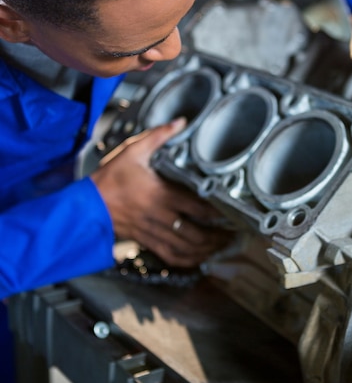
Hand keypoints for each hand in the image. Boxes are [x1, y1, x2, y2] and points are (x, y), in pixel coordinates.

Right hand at [90, 118, 230, 266]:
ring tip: (222, 246)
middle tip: (234, 234)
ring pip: (185, 248)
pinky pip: (170, 256)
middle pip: (196, 234)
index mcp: (160, 195)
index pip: (197, 208)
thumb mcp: (133, 150)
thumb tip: (179, 122)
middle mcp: (160, 217)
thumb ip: (158, 136)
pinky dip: (187, 260)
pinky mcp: (145, 241)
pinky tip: (198, 257)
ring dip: (206, 250)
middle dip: (217, 237)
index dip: (217, 213)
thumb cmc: (109, 179)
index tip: (232, 213)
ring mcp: (153, 232)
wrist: (86, 205)